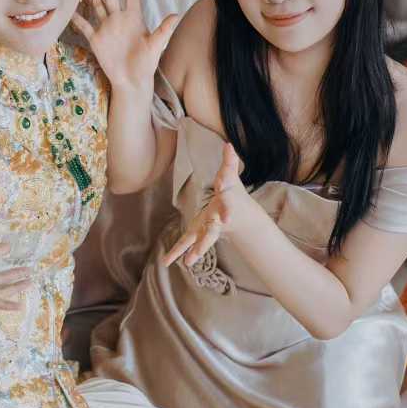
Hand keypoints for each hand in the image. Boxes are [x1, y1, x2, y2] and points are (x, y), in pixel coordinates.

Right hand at [72, 0, 178, 90]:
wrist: (131, 81)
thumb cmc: (146, 63)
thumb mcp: (156, 46)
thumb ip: (164, 30)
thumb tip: (176, 15)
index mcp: (134, 17)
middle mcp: (119, 18)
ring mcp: (106, 27)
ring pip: (96, 5)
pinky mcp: (96, 39)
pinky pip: (84, 25)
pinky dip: (77, 18)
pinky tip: (69, 8)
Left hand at [162, 142, 245, 267]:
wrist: (240, 215)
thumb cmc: (233, 192)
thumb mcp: (232, 176)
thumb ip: (230, 162)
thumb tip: (229, 144)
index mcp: (225, 206)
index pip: (227, 207)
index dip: (226, 212)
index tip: (224, 220)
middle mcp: (217, 221)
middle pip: (213, 231)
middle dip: (208, 240)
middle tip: (201, 251)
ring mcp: (208, 230)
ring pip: (202, 242)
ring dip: (196, 251)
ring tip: (188, 262)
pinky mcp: (198, 233)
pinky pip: (187, 243)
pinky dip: (177, 252)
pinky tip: (166, 262)